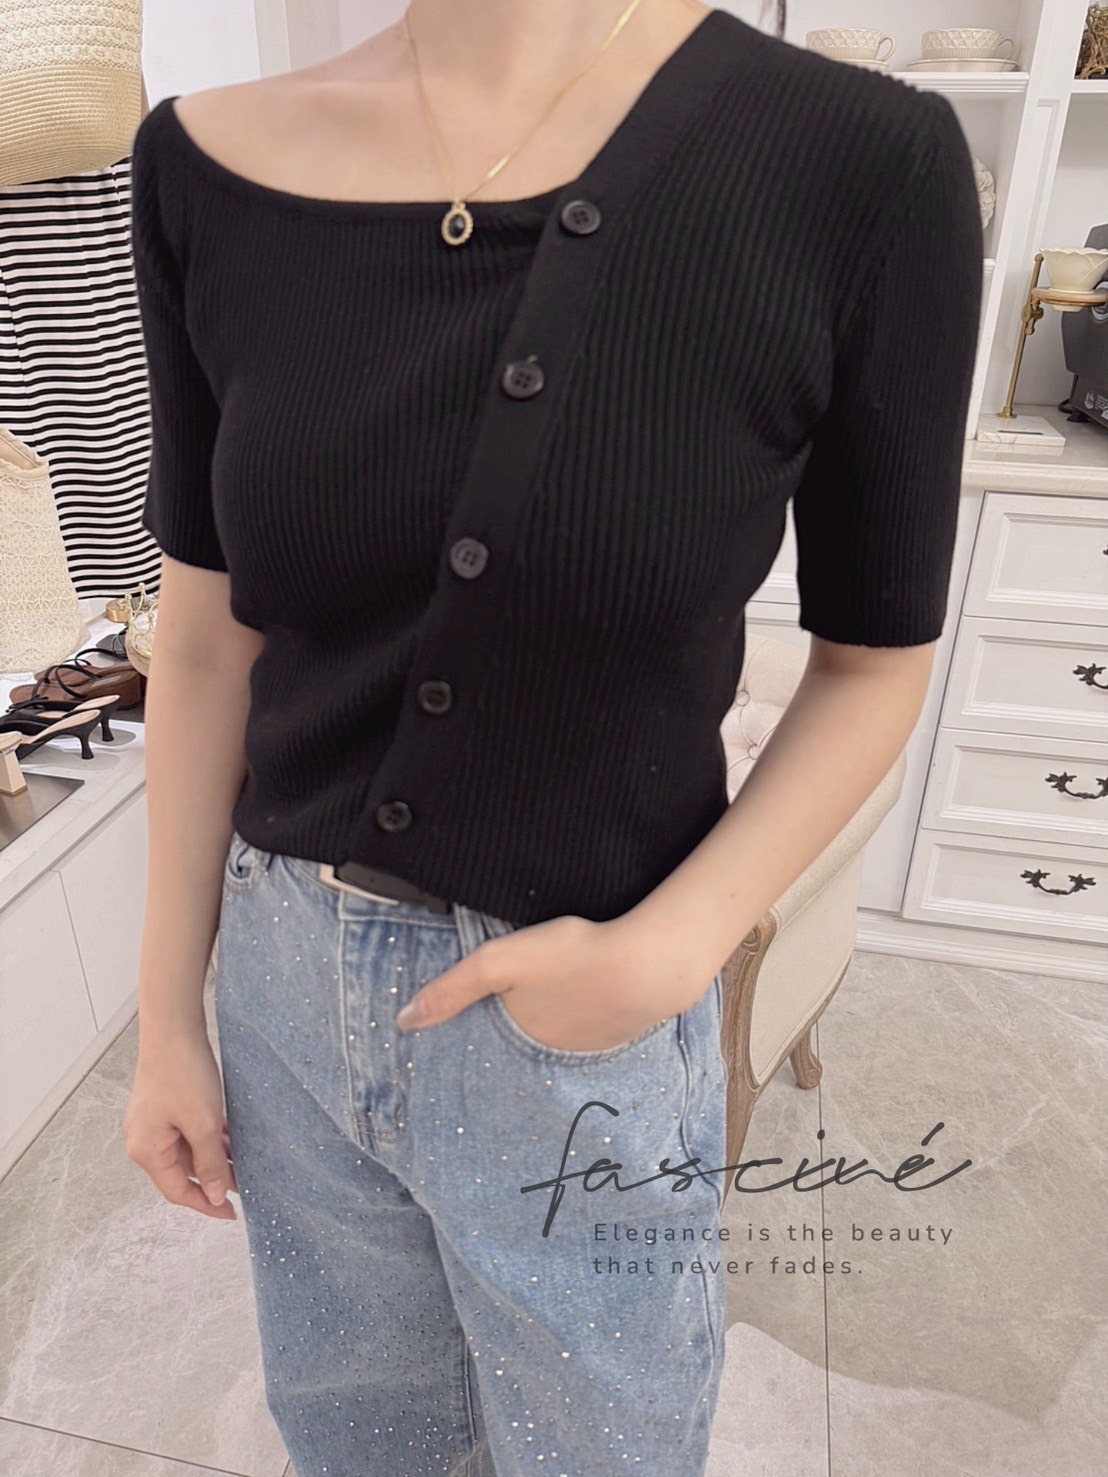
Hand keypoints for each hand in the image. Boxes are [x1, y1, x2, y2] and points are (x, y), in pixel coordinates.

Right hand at [124, 1019, 238, 1219]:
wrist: (174, 1026)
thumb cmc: (182, 1072)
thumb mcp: (203, 1124)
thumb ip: (211, 1163)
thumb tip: (216, 1193)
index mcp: (147, 1150)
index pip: (178, 1191)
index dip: (207, 1204)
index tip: (231, 1214)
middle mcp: (146, 1138)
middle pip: (184, 1171)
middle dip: (215, 1178)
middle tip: (247, 1185)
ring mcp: (156, 1120)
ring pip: (190, 1149)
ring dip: (216, 1157)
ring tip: (247, 1162)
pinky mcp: (168, 1103)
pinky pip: (190, 1129)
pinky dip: (211, 1137)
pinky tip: (234, 1136)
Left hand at [395, 912, 710, 1052]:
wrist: (650, 964)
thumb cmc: (573, 958)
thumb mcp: (500, 962)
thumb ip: (451, 989)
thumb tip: (402, 1022)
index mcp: (517, 1043)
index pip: (483, 1052)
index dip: (469, 1043)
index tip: (452, 1043)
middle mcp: (549, 1058)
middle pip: (518, 1047)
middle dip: (507, 1039)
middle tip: (503, 1014)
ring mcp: (586, 1049)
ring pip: (554, 1039)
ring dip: (547, 1027)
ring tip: (542, 1005)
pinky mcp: (616, 1033)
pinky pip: (587, 1031)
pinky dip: (580, 1018)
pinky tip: (584, 997)